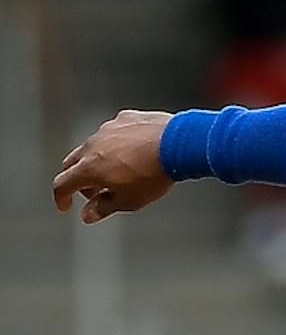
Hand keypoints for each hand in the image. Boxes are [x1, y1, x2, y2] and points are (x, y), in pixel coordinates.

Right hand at [52, 111, 176, 223]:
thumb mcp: (129, 201)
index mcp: (89, 168)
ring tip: (115, 176)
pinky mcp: (123, 119)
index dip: (61, 198)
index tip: (65, 206)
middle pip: (72, 163)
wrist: (176, 144)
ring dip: (97, 162)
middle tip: (93, 194)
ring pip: (92, 147)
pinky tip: (132, 155)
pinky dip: (115, 146)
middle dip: (78, 181)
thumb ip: (105, 208)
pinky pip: (113, 134)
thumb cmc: (153, 174)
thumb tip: (88, 215)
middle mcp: (92, 145)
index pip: (62, 184)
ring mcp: (107, 129)